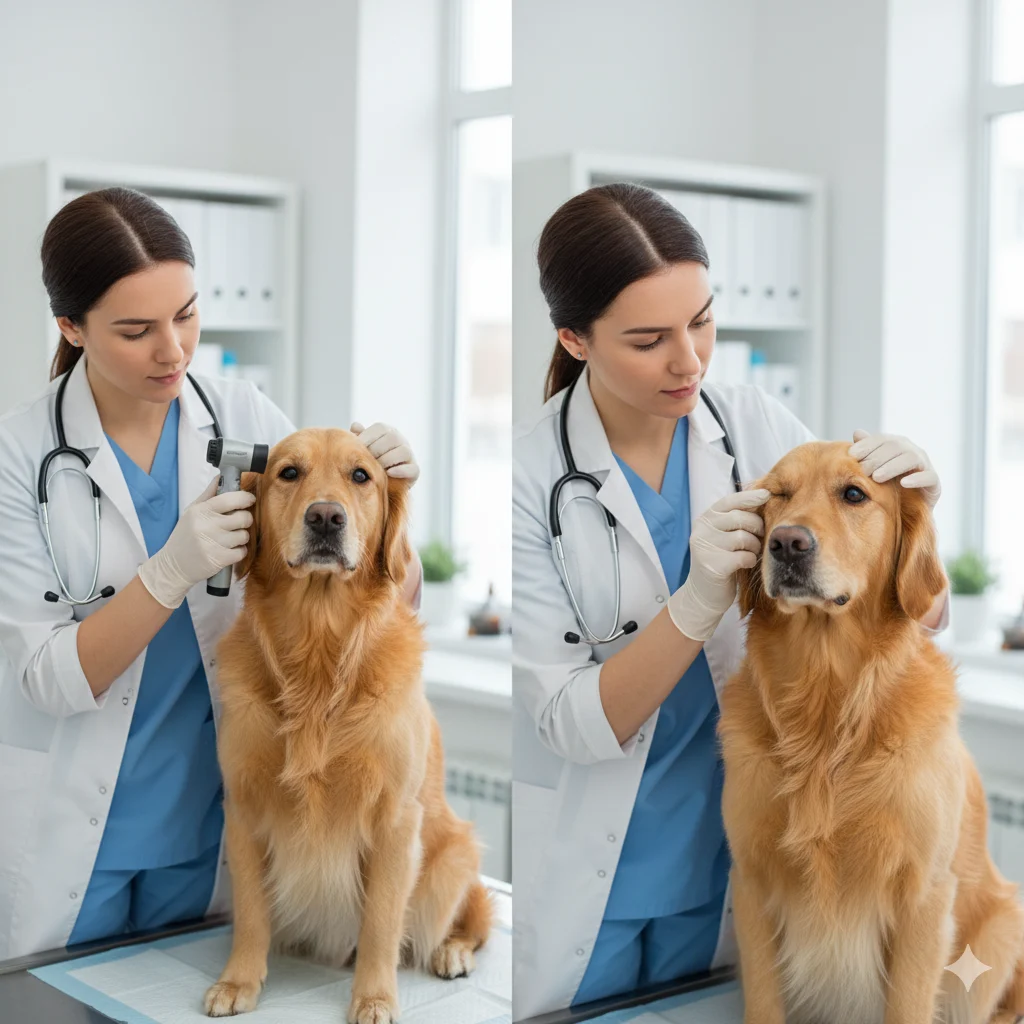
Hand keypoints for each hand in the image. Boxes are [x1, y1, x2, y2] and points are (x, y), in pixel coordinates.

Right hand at [137, 478, 254, 608]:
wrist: (173, 565)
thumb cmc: (184, 536)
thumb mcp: (191, 512)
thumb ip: (208, 495)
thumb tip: (221, 476)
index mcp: (201, 511)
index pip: (230, 499)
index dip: (245, 498)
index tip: (249, 500)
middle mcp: (207, 526)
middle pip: (243, 518)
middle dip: (245, 520)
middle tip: (238, 523)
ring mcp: (213, 543)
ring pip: (244, 536)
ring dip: (241, 537)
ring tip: (229, 539)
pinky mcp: (219, 559)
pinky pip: (242, 552)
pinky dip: (239, 552)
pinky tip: (229, 550)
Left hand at [350, 421, 419, 483]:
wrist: (384, 483)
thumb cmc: (371, 461)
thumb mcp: (363, 449)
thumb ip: (360, 437)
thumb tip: (356, 426)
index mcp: (388, 432)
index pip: (381, 428)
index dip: (368, 436)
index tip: (357, 447)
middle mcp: (401, 441)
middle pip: (393, 437)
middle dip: (376, 449)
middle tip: (366, 459)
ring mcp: (409, 455)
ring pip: (404, 451)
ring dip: (387, 459)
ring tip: (377, 468)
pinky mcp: (414, 471)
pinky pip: (412, 468)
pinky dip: (400, 470)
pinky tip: (389, 473)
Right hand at [667, 489, 770, 641]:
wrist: (703, 595)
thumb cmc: (720, 562)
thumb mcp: (724, 537)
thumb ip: (736, 521)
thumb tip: (763, 499)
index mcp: (705, 519)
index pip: (729, 501)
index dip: (749, 497)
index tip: (767, 494)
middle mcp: (702, 530)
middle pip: (740, 518)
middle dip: (757, 527)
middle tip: (759, 539)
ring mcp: (705, 547)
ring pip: (744, 537)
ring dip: (754, 547)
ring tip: (750, 553)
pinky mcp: (712, 565)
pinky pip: (744, 556)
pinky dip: (750, 560)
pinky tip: (745, 564)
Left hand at [849, 430, 939, 507]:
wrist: (908, 509)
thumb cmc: (888, 486)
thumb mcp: (875, 469)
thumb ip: (868, 451)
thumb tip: (857, 432)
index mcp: (898, 445)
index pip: (882, 439)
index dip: (867, 445)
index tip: (852, 455)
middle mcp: (913, 451)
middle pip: (896, 446)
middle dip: (877, 457)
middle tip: (863, 470)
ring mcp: (925, 465)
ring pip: (912, 458)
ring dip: (892, 466)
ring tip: (877, 477)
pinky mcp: (935, 483)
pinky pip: (929, 477)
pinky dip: (917, 479)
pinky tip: (904, 483)